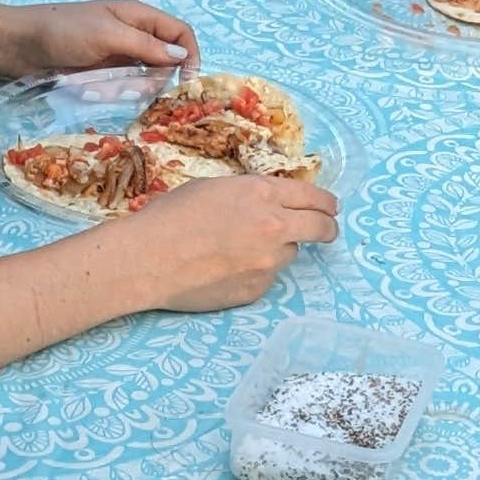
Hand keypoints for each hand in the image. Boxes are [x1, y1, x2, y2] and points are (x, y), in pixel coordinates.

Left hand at [0, 0, 196, 78]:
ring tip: (93, 86)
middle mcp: (132, 37)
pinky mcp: (100, 76)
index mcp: (138, 17)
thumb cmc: (61, 31)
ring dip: (122, 89)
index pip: (180, 34)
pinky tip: (84, 90)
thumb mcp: (107, 35)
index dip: (190, 57)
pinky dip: (106, 93)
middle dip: (148, 81)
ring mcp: (116, 58)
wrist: (16, 44)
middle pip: (163, 64)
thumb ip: (146, 46)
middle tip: (123, 87)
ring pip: (140, 82)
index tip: (185, 84)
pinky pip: (117, 90)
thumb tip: (183, 57)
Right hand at [118, 174, 337, 310]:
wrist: (149, 259)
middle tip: (326, 230)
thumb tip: (270, 202)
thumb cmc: (171, 216)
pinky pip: (267, 278)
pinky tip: (226, 269)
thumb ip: (250, 195)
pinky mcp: (256, 290)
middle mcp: (274, 228)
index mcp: (263, 194)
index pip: (314, 197)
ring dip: (277, 250)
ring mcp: (267, 263)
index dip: (326, 203)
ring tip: (240, 249)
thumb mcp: (214, 188)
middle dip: (327, 228)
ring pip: (289, 254)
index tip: (330, 208)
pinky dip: (256, 272)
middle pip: (320, 228)